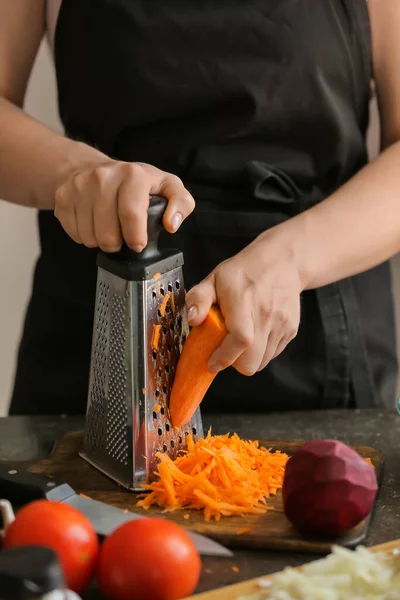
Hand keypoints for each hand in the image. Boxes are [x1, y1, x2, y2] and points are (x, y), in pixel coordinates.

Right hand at [54, 159, 194, 251]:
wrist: (96, 169)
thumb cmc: (137, 184)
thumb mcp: (167, 187)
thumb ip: (181, 204)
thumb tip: (171, 224)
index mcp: (132, 175)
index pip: (130, 213)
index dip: (135, 237)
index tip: (137, 245)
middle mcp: (103, 176)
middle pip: (107, 232)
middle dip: (117, 244)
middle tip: (122, 238)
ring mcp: (79, 186)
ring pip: (89, 236)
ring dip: (100, 241)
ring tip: (108, 230)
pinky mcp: (63, 197)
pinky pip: (74, 233)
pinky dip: (84, 236)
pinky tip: (92, 224)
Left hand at [185, 232, 301, 375]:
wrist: (281, 263)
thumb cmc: (243, 272)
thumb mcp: (213, 279)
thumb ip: (198, 299)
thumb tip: (193, 320)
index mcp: (243, 301)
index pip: (241, 339)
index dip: (225, 357)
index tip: (212, 362)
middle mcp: (266, 314)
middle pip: (252, 362)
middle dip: (236, 362)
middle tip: (227, 349)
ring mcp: (282, 323)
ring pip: (262, 362)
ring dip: (249, 357)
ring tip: (242, 338)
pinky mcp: (291, 330)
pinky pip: (273, 354)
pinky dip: (262, 351)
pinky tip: (256, 333)